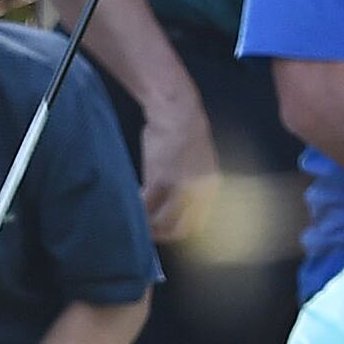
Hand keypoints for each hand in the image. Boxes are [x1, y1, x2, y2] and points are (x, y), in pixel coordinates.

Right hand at [137, 96, 218, 242]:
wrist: (177, 109)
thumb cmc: (184, 131)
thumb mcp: (199, 162)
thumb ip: (192, 184)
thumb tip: (176, 201)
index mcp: (211, 188)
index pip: (197, 225)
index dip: (178, 231)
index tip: (164, 230)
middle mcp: (200, 193)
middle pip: (179, 229)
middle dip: (162, 234)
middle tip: (146, 232)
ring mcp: (180, 188)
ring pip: (161, 221)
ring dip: (147, 225)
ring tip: (136, 219)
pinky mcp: (161, 180)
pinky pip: (147, 205)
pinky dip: (138, 208)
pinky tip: (132, 203)